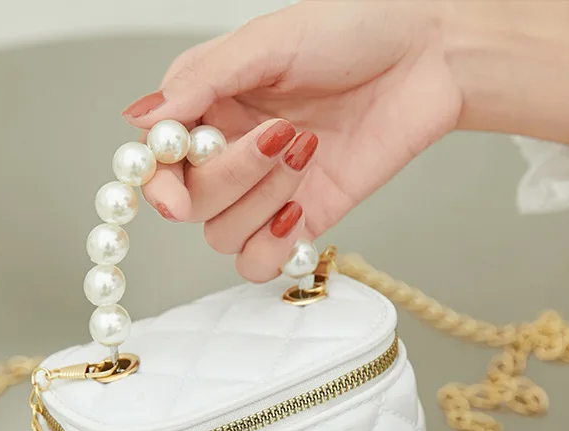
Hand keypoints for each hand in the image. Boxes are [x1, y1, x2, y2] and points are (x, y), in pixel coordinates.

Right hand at [121, 0, 568, 279]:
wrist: (428, 57)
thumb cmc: (354, 30)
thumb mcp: (267, 42)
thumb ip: (201, 82)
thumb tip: (140, 122)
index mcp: (211, 107)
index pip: (158, 164)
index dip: (157, 184)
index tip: (173, 190)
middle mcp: (232, 153)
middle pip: (191, 206)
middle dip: (231, 177)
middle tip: (280, 134)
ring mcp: (267, 191)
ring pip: (223, 237)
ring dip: (260, 203)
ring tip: (306, 151)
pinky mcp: (303, 217)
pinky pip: (261, 262)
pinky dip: (272, 249)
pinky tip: (297, 211)